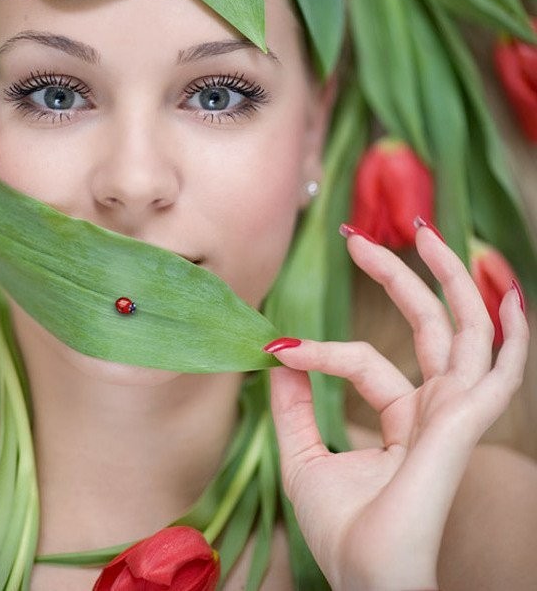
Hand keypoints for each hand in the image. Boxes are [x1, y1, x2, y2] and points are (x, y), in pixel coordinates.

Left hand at [267, 224, 527, 590]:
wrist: (366, 584)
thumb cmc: (343, 535)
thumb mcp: (304, 457)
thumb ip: (294, 405)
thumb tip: (275, 352)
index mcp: (407, 416)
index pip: (368, 360)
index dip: (322, 348)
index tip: (277, 346)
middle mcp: (437, 408)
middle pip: (429, 324)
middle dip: (399, 274)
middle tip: (359, 236)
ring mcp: (455, 414)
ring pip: (468, 330)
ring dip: (453, 279)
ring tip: (427, 233)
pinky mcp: (462, 425)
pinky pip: (501, 372)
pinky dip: (512, 334)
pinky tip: (508, 296)